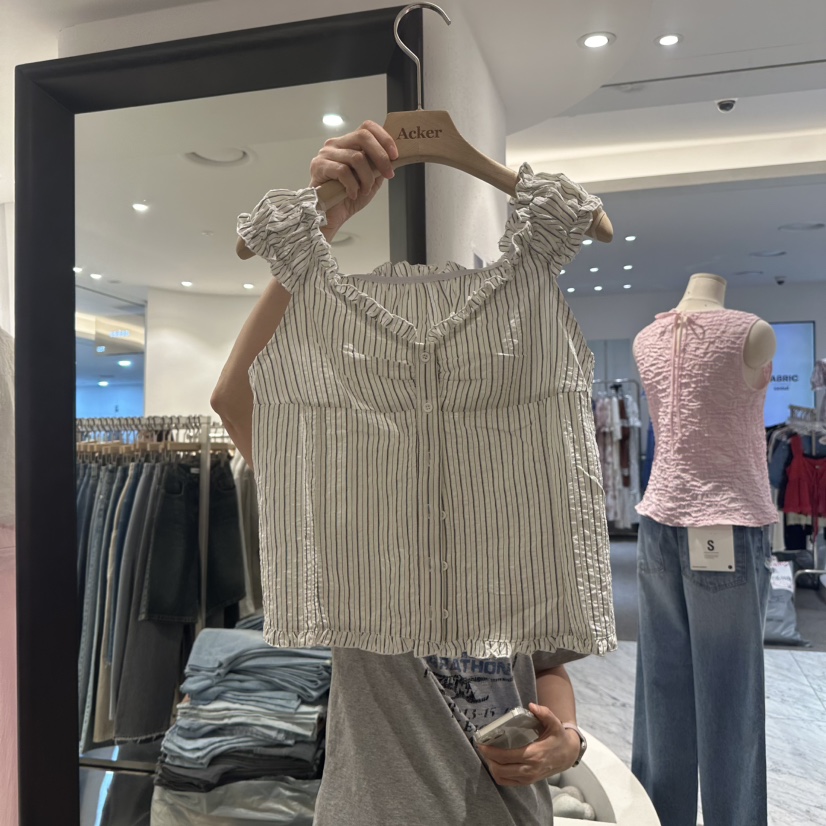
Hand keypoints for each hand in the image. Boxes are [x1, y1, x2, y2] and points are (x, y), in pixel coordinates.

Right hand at [309, 120, 397, 234]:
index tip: (395, 156)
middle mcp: (336, 144)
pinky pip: (343, 171)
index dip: (384, 139)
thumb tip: (394, 157)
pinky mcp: (319, 166)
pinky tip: (352, 194)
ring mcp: (326, 154)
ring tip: (364, 190)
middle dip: (381, 156)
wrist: (330, 215)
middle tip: (388, 174)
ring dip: (367, 178)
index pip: (367, 127)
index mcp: (348, 144)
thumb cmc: (348, 197)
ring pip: (356, 157)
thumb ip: (379, 166)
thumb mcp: (370, 180)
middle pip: (363, 137)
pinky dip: (353, 186)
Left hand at [476, 704, 580, 786]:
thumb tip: (531, 706)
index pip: (506, 757)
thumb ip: (544, 713)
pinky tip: (496, 764)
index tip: (481, 745)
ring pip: (503, 777)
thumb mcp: (554, 723)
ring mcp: (529, 778)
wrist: (568, 755)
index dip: (491, 752)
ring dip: (492, 768)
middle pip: (501, 769)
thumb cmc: (558, 738)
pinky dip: (499, 775)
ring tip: (488, 756)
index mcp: (534, 754)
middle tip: (482, 748)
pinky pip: (508, 782)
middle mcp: (530, 769)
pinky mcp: (528, 782)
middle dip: (488, 760)